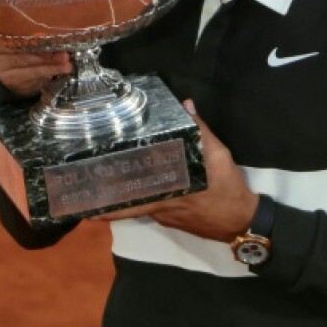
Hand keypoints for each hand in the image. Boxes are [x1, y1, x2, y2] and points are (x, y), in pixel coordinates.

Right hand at [0, 7, 72, 97]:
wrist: (14, 75)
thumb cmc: (13, 42)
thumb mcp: (3, 26)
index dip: (3, 30)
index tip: (13, 32)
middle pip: (16, 45)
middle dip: (41, 47)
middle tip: (62, 47)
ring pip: (25, 61)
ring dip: (49, 61)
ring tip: (67, 58)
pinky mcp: (9, 79)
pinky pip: (31, 74)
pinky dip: (49, 71)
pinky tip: (63, 68)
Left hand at [90, 100, 257, 241]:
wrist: (241, 221)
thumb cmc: (227, 190)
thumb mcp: (219, 157)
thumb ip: (201, 131)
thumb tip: (186, 106)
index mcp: (167, 194)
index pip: (130, 200)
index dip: (107, 200)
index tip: (86, 194)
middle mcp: (160, 208)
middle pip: (127, 205)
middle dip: (106, 200)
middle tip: (85, 189)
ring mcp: (165, 215)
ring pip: (137, 206)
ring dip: (121, 197)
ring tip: (102, 184)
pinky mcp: (171, 219)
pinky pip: (148, 207)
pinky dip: (138, 199)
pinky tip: (134, 188)